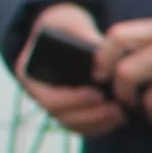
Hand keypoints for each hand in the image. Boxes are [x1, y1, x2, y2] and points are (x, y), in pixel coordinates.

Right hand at [16, 1, 125, 137]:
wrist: (65, 36)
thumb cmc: (67, 28)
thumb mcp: (71, 25)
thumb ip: (82, 37)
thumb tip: (102, 52)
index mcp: (29, 73)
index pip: (48, 98)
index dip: (72, 100)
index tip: (97, 94)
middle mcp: (38, 94)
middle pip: (61, 115)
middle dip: (90, 114)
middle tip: (116, 108)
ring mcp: (53, 105)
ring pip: (73, 124)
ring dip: (99, 122)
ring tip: (121, 112)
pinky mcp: (70, 113)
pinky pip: (83, 127)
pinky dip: (102, 125)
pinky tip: (121, 117)